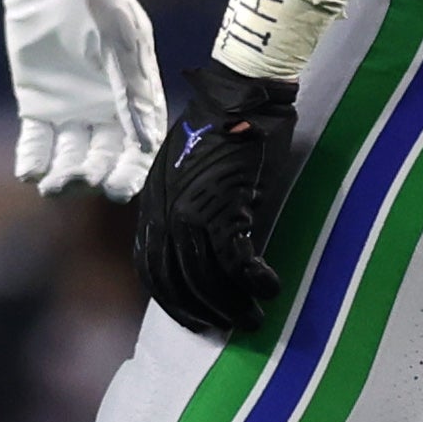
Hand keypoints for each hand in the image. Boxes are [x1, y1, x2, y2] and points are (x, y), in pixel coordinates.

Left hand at [0, 0, 168, 201]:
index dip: (129, 172)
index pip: (138, 148)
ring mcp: (71, 110)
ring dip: (62, 174)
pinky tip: (29, 171)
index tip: (116, 190)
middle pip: (103, 157)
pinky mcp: (38, 105)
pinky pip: (36, 140)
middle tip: (79, 182)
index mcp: (136, 98)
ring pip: (69, 155)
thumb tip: (143, 141)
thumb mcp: (121, 39)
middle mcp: (106, 112)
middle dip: (93, 175)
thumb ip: (128, 89)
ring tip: (51, 186)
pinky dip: (34, 157)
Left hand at [134, 58, 305, 340]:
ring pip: (207, 276)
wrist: (239, 94)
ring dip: (232, 303)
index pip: (151, 266)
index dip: (171, 300)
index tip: (193, 319)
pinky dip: (255, 280)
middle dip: (203, 311)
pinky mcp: (227, 205)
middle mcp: (167, 211)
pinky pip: (237, 259)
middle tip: (229, 327)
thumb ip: (184, 205)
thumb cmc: (220, 125)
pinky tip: (271, 288)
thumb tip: (199, 242)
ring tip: (255, 318)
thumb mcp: (185, 169)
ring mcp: (194, 210)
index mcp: (153, 203)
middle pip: (178, 279)